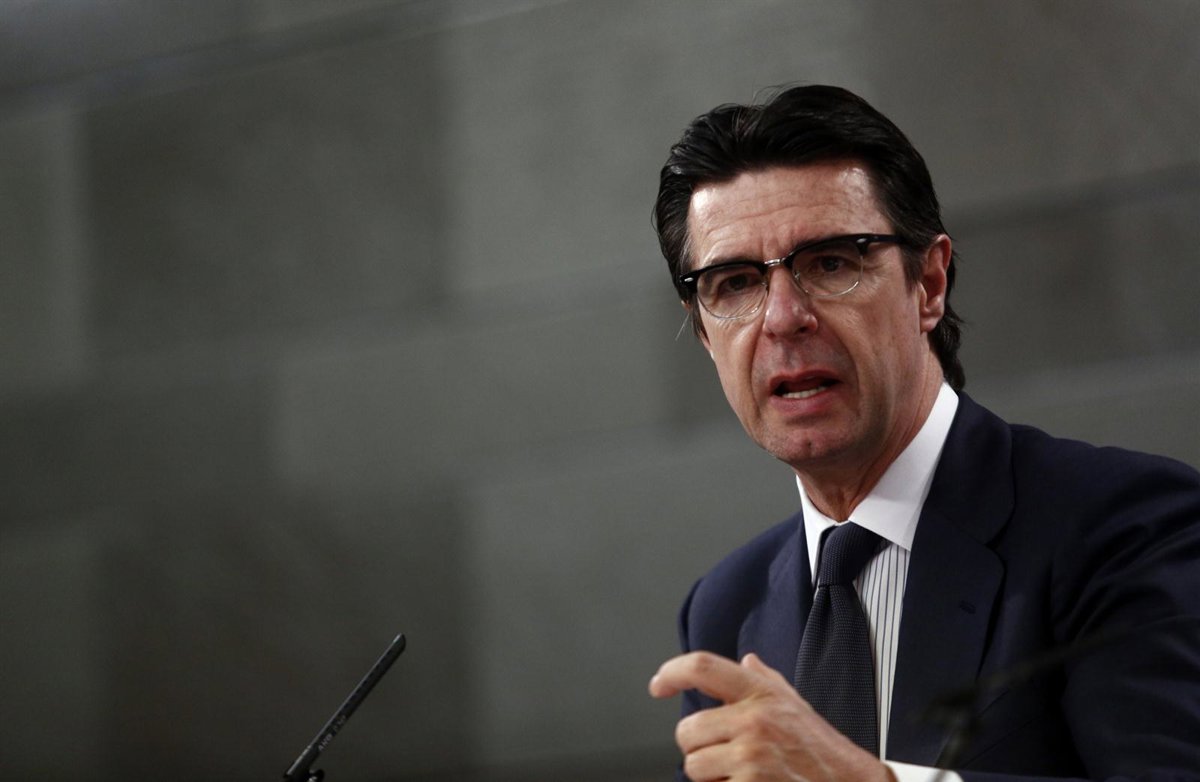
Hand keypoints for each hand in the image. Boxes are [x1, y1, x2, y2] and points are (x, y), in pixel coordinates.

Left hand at [649, 651, 893, 781]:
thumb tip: (746, 660)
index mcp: (760, 694)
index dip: (672, 672)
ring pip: (694, 766)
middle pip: (687, 730)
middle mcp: (753, 721)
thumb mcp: (794, 704)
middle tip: (724, 752)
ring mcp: (751, 758)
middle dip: (698, 746)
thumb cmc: (821, 749)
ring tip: (741, 773)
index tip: (659, 685)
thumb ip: (765, 680)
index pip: (703, 667)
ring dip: (710, 775)